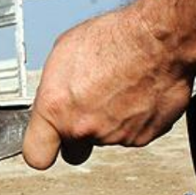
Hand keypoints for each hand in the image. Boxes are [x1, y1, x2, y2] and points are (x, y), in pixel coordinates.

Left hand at [22, 6, 195, 169]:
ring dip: (109, 121)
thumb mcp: (64, 53)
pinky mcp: (143, 137)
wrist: (159, 40)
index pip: (36, 155)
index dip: (42, 149)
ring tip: (117, 88)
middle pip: (74, 150)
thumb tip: (55, 98)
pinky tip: (135, 93)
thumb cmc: (114, 38)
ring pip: (105, 139)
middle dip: (77, 137)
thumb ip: (55, 89)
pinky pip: (132, 133)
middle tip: (87, 111)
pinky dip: (134, 118)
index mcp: (56, 110)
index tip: (46, 143)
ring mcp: (115, 136)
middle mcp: (83, 128)